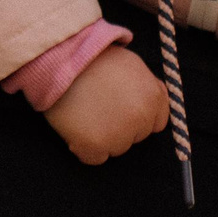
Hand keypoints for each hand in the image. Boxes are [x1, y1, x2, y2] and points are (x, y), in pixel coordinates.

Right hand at [43, 44, 170, 164]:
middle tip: (98, 107)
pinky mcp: (95, 145)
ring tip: (84, 114)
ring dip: (102, 138)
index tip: (120, 110)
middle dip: (120, 127)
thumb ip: (146, 86)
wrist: (61, 58)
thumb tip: (151, 102)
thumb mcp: (131, 64)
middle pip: (135, 137)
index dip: (137, 117)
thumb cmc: (93, 59)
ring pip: (116, 148)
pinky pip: (94, 158)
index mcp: (154, 97)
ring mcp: (119, 134)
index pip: (156, 123)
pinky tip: (76, 128)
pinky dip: (84, 148)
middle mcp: (141, 118)